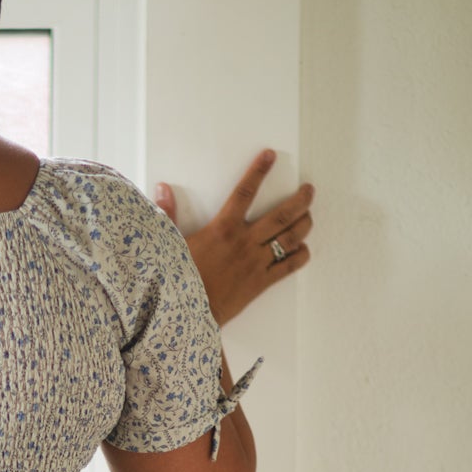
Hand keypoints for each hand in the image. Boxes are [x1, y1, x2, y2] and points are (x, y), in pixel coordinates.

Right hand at [155, 151, 313, 326]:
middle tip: (309, 190)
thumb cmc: (179, 280)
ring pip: (290, 237)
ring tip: (310, 215)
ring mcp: (256, 262)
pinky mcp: (261, 283)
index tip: (270, 155)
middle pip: (281, 214)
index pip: (245, 192)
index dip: (259, 171)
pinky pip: (288, 267)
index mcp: (223, 228)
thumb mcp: (171, 244)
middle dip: (300, 200)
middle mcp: (244, 242)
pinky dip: (300, 256)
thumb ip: (169, 213)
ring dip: (304, 224)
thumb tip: (161, 188)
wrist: (188, 315)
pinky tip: (304, 249)